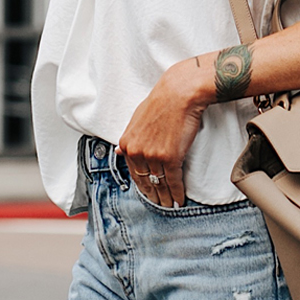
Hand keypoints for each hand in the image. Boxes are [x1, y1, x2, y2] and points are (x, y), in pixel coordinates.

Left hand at [119, 58, 214, 207]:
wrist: (178, 93)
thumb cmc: (161, 102)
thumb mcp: (136, 119)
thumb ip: (129, 139)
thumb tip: (119, 152)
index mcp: (126, 144)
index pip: (134, 173)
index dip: (143, 187)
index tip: (149, 194)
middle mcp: (137, 152)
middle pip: (146, 182)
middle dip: (153, 196)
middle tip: (159, 205)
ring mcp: (153, 156)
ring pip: (160, 184)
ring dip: (166, 198)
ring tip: (169, 206)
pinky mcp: (170, 158)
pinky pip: (173, 181)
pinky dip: (177, 193)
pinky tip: (180, 200)